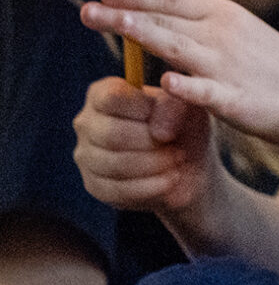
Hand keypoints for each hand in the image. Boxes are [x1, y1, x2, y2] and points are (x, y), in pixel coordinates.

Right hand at [72, 76, 217, 215]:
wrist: (186, 164)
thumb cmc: (181, 126)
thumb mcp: (186, 107)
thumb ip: (172, 106)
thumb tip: (159, 131)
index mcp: (102, 94)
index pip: (112, 97)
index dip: (145, 110)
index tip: (168, 119)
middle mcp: (87, 122)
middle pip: (111, 134)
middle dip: (152, 144)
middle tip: (178, 149)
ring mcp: (86, 155)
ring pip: (114, 163)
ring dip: (154, 165)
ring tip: (177, 162)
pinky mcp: (94, 185)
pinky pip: (117, 189)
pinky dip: (150, 186)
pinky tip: (169, 180)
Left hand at [82, 0, 278, 143]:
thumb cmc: (272, 66)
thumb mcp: (238, 31)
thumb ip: (197, 23)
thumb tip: (153, 11)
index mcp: (223, 14)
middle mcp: (223, 34)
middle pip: (165, 19)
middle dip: (123, 13)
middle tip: (87, 9)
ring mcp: (229, 66)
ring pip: (178, 47)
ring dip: (145, 34)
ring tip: (116, 25)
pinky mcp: (236, 99)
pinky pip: (206, 92)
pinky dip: (186, 87)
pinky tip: (166, 82)